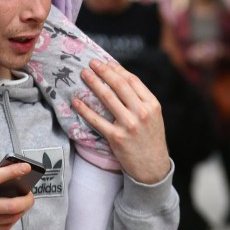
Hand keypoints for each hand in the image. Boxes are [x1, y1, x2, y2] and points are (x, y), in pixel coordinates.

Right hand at [0, 163, 33, 229]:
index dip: (14, 172)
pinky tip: (12, 212)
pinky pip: (0, 228)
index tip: (26, 168)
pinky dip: (11, 220)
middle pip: (11, 206)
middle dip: (27, 199)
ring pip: (9, 220)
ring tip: (24, 202)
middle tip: (30, 192)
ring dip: (21, 211)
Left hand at [72, 59, 170, 184]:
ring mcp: (129, 125)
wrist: (153, 167)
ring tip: (84, 74)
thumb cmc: (151, 138)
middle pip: (119, 85)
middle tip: (92, 63)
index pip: (132, 80)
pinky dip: (84, 109)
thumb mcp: (154, 116)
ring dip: (93, 83)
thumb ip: (140, 99)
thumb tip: (119, 78)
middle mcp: (141, 112)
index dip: (117, 69)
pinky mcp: (116, 138)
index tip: (106, 62)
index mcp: (152, 104)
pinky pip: (97, 120)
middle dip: (104, 71)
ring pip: (107, 98)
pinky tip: (76, 101)